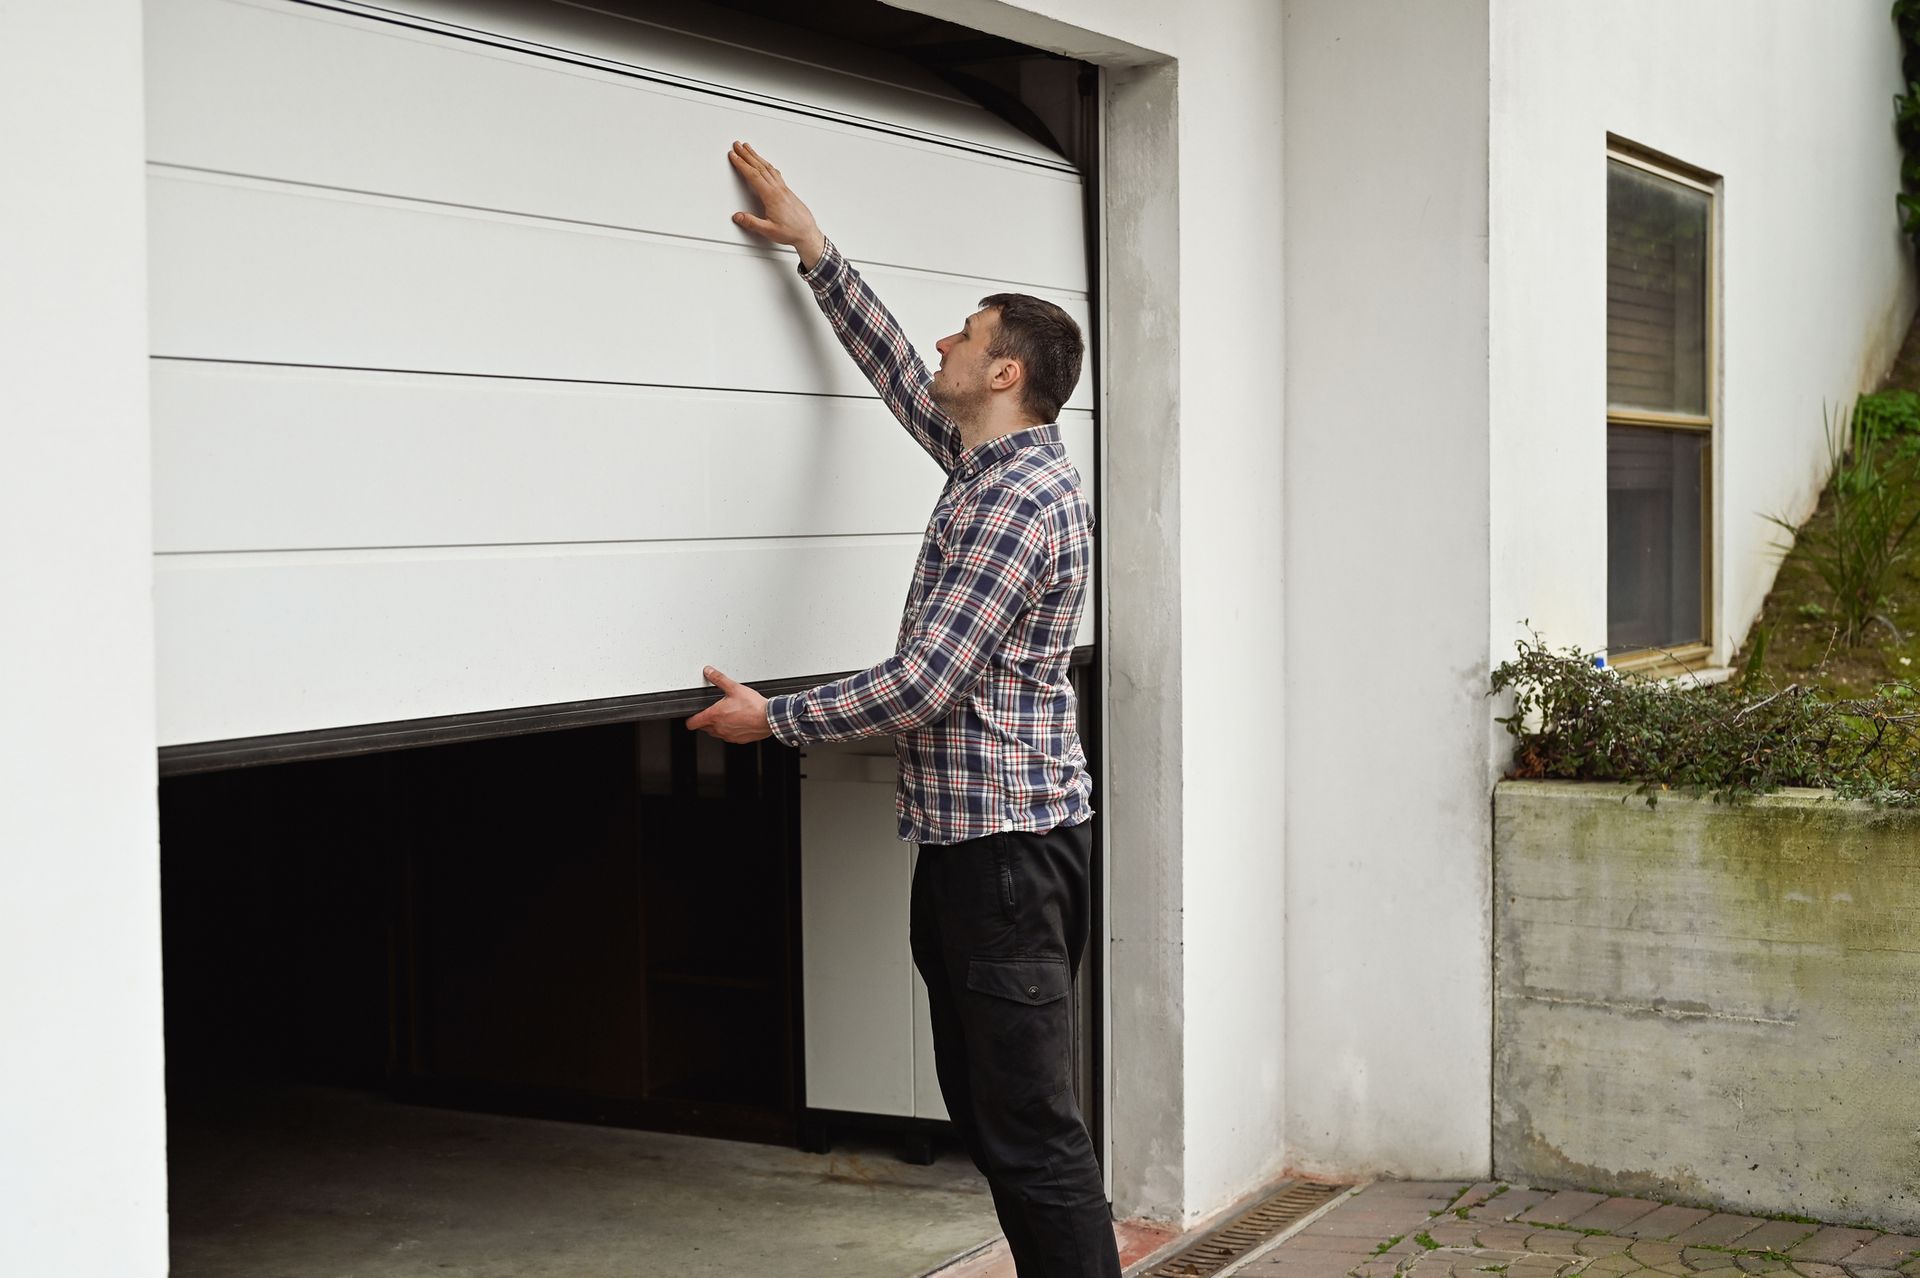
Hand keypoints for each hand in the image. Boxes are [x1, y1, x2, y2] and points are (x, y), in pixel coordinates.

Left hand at [685, 666, 772, 742]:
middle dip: (704, 721)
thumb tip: (709, 672)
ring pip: (715, 733)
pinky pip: (728, 736)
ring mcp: (728, 735)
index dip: (690, 720)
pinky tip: (736, 722)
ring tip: (726, 716)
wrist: (768, 718)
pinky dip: (729, 730)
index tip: (692, 716)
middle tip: (712, 712)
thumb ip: (719, 679)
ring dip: (716, 726)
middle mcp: (719, 728)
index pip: (692, 723)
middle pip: (703, 728)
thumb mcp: (734, 687)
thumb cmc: (753, 705)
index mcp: (714, 716)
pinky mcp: (738, 739)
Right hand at [727, 141, 825, 268]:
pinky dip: (766, 164)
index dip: (742, 164)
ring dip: (757, 157)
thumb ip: (752, 223)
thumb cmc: (792, 232)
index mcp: (772, 196)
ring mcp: (783, 189)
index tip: (733, 156)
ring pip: (768, 168)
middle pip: (760, 167)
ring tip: (749, 149)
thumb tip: (738, 217)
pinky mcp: (787, 191)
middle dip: (747, 155)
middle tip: (737, 145)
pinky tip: (765, 163)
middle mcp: (778, 189)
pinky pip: (775, 173)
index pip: (753, 175)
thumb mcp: (769, 231)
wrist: (808, 233)